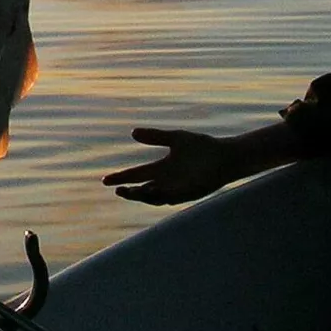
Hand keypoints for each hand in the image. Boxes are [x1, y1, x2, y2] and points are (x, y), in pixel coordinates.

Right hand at [102, 128, 232, 205]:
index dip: (121, 178)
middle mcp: (166, 182)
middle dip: (128, 191)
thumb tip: (133, 132)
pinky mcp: (187, 194)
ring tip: (128, 191)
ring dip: (141, 196)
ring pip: (153, 197)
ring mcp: (176, 189)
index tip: (105, 180)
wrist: (225, 156)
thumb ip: (155, 136)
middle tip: (116, 188)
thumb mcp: (176, 138)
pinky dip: (158, 196)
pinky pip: (169, 198)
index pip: (136, 175)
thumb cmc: (203, 147)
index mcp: (161, 169)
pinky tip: (149, 190)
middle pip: (141, 190)